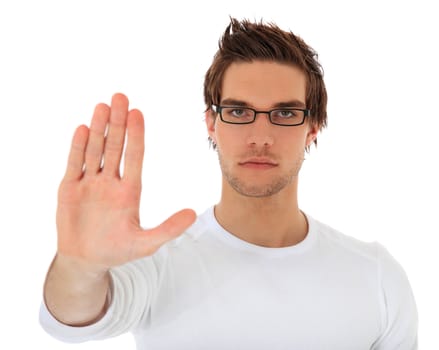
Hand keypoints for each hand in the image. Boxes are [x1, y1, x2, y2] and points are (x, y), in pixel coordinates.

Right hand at [56, 93, 195, 269]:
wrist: (87, 261)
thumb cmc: (117, 250)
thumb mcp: (146, 243)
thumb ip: (169, 228)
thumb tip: (193, 214)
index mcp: (130, 191)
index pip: (134, 156)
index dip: (136, 135)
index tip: (138, 112)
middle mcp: (111, 182)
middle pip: (115, 146)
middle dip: (117, 122)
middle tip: (120, 96)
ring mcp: (90, 183)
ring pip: (95, 150)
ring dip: (98, 128)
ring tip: (102, 106)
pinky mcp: (70, 189)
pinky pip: (74, 164)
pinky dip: (77, 147)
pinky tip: (82, 128)